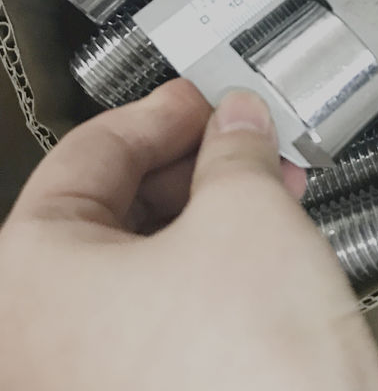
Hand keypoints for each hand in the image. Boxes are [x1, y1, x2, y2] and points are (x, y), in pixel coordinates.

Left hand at [0, 80, 377, 390]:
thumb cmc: (253, 376)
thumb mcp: (245, 214)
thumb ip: (234, 147)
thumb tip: (236, 121)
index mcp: (25, 282)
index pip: (89, 154)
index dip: (159, 112)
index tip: (202, 98)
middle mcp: (36, 341)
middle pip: (114, 208)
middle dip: (193, 162)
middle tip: (242, 136)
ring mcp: (87, 377)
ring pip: (146, 258)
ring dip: (212, 209)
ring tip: (268, 181)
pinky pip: (166, 305)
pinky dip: (213, 262)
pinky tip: (264, 240)